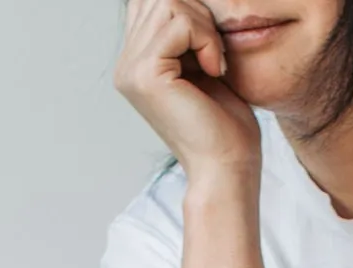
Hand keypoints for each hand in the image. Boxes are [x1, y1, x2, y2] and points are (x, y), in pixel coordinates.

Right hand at [116, 0, 261, 179]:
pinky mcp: (145, 74)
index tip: (210, 49)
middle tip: (214, 53)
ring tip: (213, 63)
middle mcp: (126, 65)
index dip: (189, 12)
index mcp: (135, 62)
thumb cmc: (224, 124)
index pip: (153, 2)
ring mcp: (131, 70)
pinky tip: (214, 71)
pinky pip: (180, 24)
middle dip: (197, 13)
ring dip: (204, 27)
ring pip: (169, 3)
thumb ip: (186, 29)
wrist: (226, 166)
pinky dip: (206, 40)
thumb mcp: (201, 61)